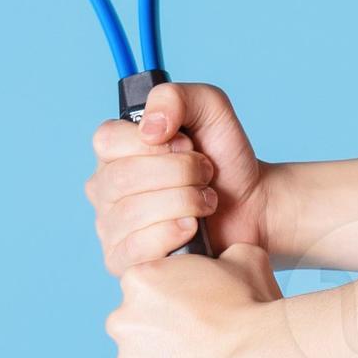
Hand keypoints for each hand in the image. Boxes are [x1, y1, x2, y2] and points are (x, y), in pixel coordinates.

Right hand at [83, 82, 275, 273]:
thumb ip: (176, 96)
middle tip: (205, 175)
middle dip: (179, 174)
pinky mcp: (123, 260)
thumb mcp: (209, 107)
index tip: (189, 145)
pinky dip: (172, 234)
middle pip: (122, 179)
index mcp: (114, 150)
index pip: (108, 140)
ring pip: (131, 214)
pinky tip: (193, 228)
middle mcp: (105, 187)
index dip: (155, 145)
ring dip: (183, 202)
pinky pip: (134, 248)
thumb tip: (150, 129)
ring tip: (206, 201)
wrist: (252, 205)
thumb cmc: (224, 157)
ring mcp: (110, 226)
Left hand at [105, 246, 280, 357]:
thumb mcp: (244, 259)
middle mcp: (122, 321)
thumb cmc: (252, 306)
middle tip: (203, 344)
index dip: (174, 301)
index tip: (196, 312)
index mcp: (138, 280)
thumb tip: (227, 259)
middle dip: (165, 337)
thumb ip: (222, 257)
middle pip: (139, 330)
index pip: (146, 290)